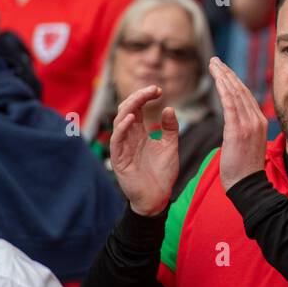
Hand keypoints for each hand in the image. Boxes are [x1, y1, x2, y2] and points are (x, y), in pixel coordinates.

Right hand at [109, 86, 179, 215]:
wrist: (157, 197)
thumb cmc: (162, 173)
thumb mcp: (170, 146)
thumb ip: (170, 129)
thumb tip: (168, 108)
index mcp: (139, 132)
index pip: (137, 108)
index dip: (145, 96)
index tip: (159, 89)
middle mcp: (129, 137)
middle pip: (126, 110)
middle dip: (138, 97)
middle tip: (153, 89)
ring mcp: (122, 147)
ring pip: (119, 121)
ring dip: (130, 107)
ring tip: (142, 97)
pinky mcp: (119, 159)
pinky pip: (117, 140)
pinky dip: (122, 128)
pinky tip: (131, 118)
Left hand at [208, 56, 268, 190]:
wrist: (248, 185)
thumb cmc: (243, 170)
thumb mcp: (247, 145)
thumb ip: (243, 130)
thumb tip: (235, 125)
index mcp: (260, 122)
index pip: (246, 96)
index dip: (234, 81)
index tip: (224, 71)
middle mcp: (257, 119)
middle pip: (241, 90)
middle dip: (227, 73)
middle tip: (215, 61)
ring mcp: (249, 124)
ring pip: (236, 92)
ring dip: (223, 76)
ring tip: (213, 64)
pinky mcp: (239, 129)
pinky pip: (230, 103)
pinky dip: (224, 88)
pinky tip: (216, 78)